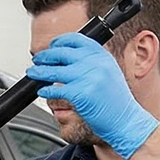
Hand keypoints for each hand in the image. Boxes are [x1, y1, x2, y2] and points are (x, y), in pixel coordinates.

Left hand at [26, 32, 159, 157]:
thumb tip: (67, 56)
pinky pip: (55, 90)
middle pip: (61, 53)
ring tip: (32, 73)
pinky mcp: (80, 94)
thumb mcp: (108, 72)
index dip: (59, 41)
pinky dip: (45, 91)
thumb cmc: (116, 100)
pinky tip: (42, 92)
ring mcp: (88, 78)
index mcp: (101, 55)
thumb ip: (91, 62)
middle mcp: (95, 63)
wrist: (126, 120)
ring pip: (54, 71)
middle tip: (37, 60)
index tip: (51, 46)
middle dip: (45, 56)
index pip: (75, 39)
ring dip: (39, 72)